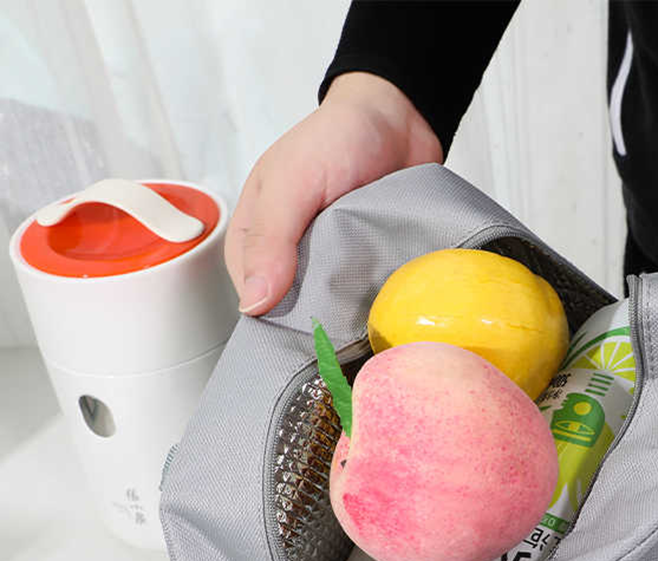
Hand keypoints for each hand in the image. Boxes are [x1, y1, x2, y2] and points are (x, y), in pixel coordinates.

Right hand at [225, 72, 442, 314]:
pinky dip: (377, 305)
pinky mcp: (366, 266)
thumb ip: (271, 239)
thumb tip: (253, 303)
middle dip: (319, 326)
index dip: (277, 325)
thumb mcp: (292, 182)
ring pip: (334, 310)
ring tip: (369, 329)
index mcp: (258, 240)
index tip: (305, 342)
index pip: (257, 303)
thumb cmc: (338, 137)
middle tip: (344, 338)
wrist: (400, 117)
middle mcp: (293, 258)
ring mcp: (332, 264)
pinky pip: (367, 298)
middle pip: (297, 314)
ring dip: (351, 319)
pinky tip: (389, 313)